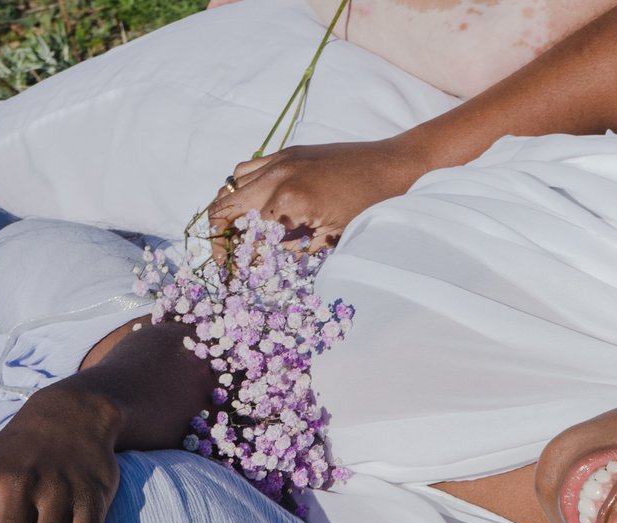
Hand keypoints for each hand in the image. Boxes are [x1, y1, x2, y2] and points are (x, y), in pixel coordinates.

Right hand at [207, 140, 427, 251]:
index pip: (247, 236)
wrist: (394, 167)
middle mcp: (276, 177)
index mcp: (288, 202)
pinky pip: (249, 168)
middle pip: (226, 206)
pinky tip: (255, 203)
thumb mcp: (333, 237)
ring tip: (238, 231)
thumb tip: (266, 255)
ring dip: (230, 208)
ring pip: (232, 184)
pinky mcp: (288, 153)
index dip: (240, 260)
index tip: (237, 274)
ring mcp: (280, 160)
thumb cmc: (371, 207)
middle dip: (222, 235)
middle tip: (228, 256)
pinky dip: (243, 187)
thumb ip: (294, 246)